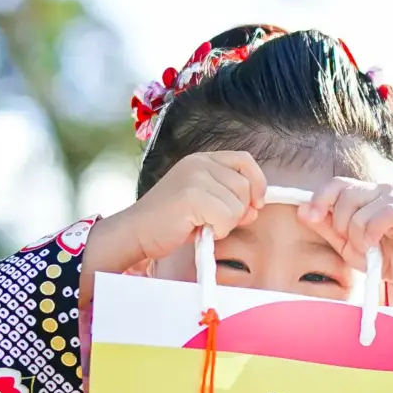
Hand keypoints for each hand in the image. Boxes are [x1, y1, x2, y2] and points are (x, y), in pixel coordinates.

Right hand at [84, 152, 265, 275]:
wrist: (136, 233)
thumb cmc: (169, 221)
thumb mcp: (204, 203)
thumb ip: (230, 200)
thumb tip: (255, 208)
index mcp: (202, 160)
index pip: (245, 161)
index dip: (257, 182)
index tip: (256, 203)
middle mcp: (199, 163)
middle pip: (245, 186)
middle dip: (238, 211)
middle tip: (215, 221)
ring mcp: (195, 177)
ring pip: (238, 205)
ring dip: (226, 223)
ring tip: (202, 224)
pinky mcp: (192, 196)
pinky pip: (227, 218)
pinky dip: (218, 231)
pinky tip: (198, 230)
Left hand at [302, 177, 392, 309]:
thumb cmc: (379, 256)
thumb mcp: (344, 244)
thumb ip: (324, 226)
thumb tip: (301, 210)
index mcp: (364, 193)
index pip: (336, 183)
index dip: (320, 198)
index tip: (312, 217)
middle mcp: (381, 190)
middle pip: (346, 196)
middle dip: (341, 226)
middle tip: (353, 243)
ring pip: (362, 211)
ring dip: (359, 237)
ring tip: (368, 248)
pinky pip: (382, 216)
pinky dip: (373, 234)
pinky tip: (377, 244)